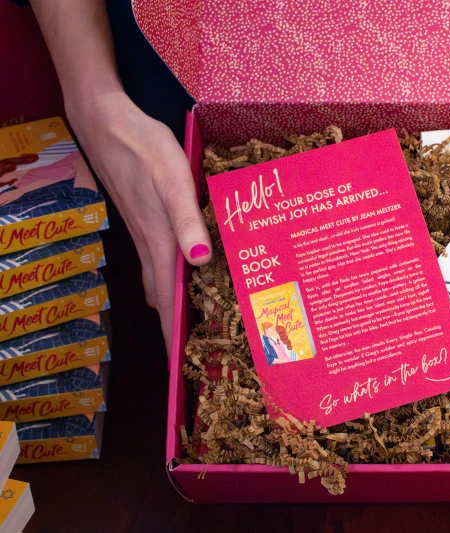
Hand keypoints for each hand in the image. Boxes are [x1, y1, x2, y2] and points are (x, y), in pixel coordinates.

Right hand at [66, 91, 211, 349]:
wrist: (107, 122)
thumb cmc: (144, 148)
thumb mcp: (172, 181)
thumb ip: (187, 221)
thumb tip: (200, 263)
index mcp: (160, 243)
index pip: (167, 300)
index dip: (172, 335)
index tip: (178, 370)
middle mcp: (150, 244)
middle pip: (162, 298)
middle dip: (174, 330)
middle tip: (187, 358)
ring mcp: (144, 232)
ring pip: (158, 281)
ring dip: (171, 306)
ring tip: (186, 327)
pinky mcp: (144, 219)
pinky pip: (158, 261)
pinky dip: (168, 279)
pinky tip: (180, 276)